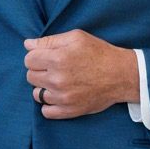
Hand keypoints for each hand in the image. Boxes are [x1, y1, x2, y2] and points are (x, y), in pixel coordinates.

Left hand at [24, 29, 138, 118]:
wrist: (121, 75)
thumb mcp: (77, 38)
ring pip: (36, 94)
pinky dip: (49, 105)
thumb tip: (27, 45)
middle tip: (55, 69)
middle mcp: (57, 79)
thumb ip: (49, 40)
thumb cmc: (100, 53)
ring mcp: (62, 97)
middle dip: (40, 71)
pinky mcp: (69, 110)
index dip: (37, 57)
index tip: (47, 58)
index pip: (28, 59)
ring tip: (59, 83)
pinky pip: (46, 111)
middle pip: (30, 76)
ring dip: (44, 88)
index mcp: (57, 58)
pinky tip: (59, 96)